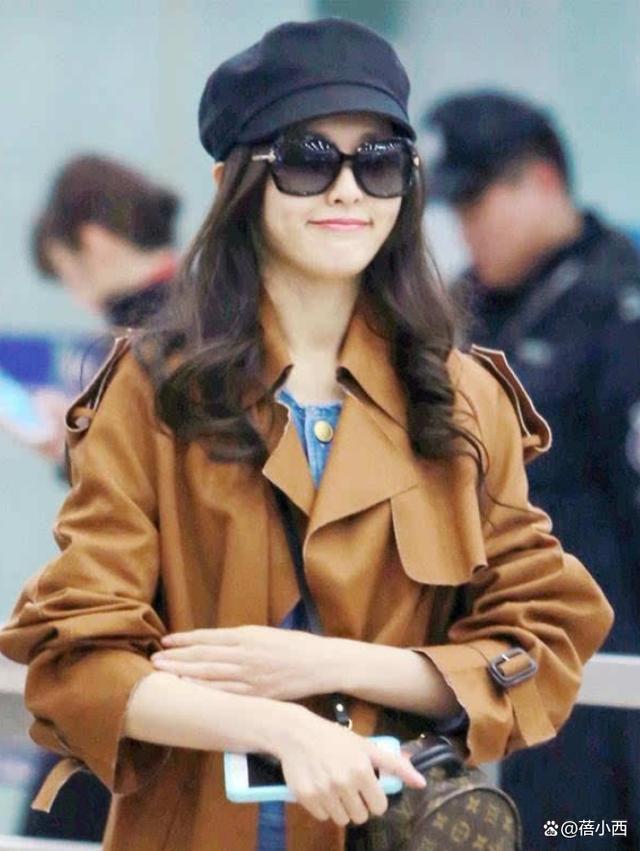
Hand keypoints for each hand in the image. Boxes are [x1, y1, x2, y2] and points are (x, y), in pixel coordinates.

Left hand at [152, 625, 334, 700]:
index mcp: (247, 636)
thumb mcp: (266, 634)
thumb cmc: (296, 645)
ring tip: (164, 673)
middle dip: (177, 657)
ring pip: (211, 675)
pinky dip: (207, 692)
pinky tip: (191, 691)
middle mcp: (246, 655)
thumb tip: (218, 643)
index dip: (185, 640)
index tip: (166, 640)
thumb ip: (242, 639)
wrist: (321, 663)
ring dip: (185, 673)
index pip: (208, 638)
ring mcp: (251, 676)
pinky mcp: (257, 694)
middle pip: (204, 656)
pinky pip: (227, 694)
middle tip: (155, 659)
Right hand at [271, 706, 425, 825]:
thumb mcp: (366, 746)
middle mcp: (343, 782)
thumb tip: (422, 783)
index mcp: (362, 769)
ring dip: (340, 808)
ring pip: (342, 819)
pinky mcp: (306, 797)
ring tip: (334, 788)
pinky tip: (320, 788)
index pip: (379, 807)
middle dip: (358, 805)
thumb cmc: (335, 738)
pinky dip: (323, 807)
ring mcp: (323, 791)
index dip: (374, 799)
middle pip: (360, 817)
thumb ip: (395, 765)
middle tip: (349, 788)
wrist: (297, 733)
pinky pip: (322, 817)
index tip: (367, 790)